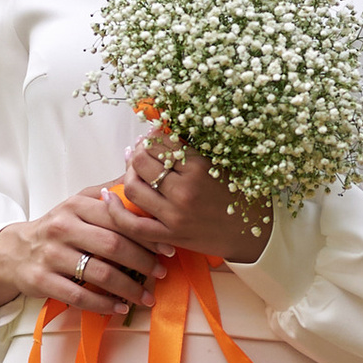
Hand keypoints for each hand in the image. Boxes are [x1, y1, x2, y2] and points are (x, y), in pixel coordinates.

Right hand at [0, 182, 163, 322]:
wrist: (14, 251)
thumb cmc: (56, 228)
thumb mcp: (77, 204)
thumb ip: (107, 192)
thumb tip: (139, 177)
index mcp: (75, 206)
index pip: (118, 218)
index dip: (146, 235)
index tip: (167, 248)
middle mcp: (62, 228)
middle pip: (112, 246)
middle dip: (143, 262)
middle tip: (162, 273)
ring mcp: (51, 255)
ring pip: (99, 274)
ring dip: (128, 288)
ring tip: (147, 297)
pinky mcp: (42, 280)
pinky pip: (79, 296)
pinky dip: (103, 305)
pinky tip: (119, 308)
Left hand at [115, 129, 270, 270]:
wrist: (255, 233)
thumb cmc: (239, 194)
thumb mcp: (221, 163)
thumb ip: (193, 148)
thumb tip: (162, 126)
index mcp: (200, 167)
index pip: (161, 141)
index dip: (152, 135)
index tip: (153, 135)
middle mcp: (185, 190)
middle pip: (142, 160)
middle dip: (137, 151)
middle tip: (140, 150)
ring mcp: (175, 215)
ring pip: (134, 186)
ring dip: (128, 173)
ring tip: (133, 168)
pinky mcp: (170, 236)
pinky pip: (132, 224)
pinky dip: (115, 210)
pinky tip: (108, 197)